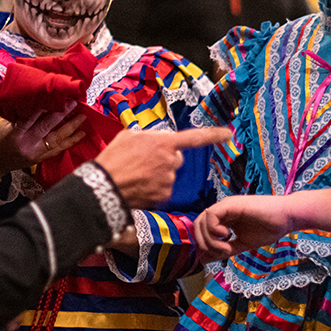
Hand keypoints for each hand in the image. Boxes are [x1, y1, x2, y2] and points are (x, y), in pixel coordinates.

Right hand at [0, 102, 85, 178]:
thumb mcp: (4, 122)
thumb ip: (20, 113)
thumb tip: (38, 98)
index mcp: (14, 133)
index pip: (29, 118)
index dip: (42, 107)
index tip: (54, 96)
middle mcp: (26, 144)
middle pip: (46, 127)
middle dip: (61, 115)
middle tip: (73, 103)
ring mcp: (34, 153)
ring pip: (56, 140)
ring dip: (71, 128)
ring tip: (82, 118)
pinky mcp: (39, 159)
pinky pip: (58, 150)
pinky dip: (70, 141)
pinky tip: (80, 134)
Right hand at [93, 127, 229, 208]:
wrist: (103, 186)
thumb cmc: (112, 159)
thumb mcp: (129, 136)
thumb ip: (148, 136)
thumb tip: (155, 141)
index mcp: (164, 143)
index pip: (195, 138)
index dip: (213, 135)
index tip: (227, 134)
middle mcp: (170, 161)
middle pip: (177, 159)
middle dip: (165, 159)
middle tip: (144, 161)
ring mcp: (168, 180)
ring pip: (169, 175)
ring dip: (157, 174)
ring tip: (136, 174)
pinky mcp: (163, 196)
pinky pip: (162, 190)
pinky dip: (153, 189)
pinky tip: (138, 186)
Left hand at [194, 194, 295, 260]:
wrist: (286, 219)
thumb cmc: (269, 229)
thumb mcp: (242, 244)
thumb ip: (225, 250)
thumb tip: (205, 259)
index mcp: (224, 219)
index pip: (201, 230)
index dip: (202, 245)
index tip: (212, 258)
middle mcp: (222, 211)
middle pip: (197, 225)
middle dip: (202, 243)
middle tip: (217, 254)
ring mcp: (226, 206)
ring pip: (202, 221)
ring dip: (210, 240)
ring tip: (225, 248)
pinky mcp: (231, 204)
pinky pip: (211, 215)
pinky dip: (214, 229)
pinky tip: (227, 235)